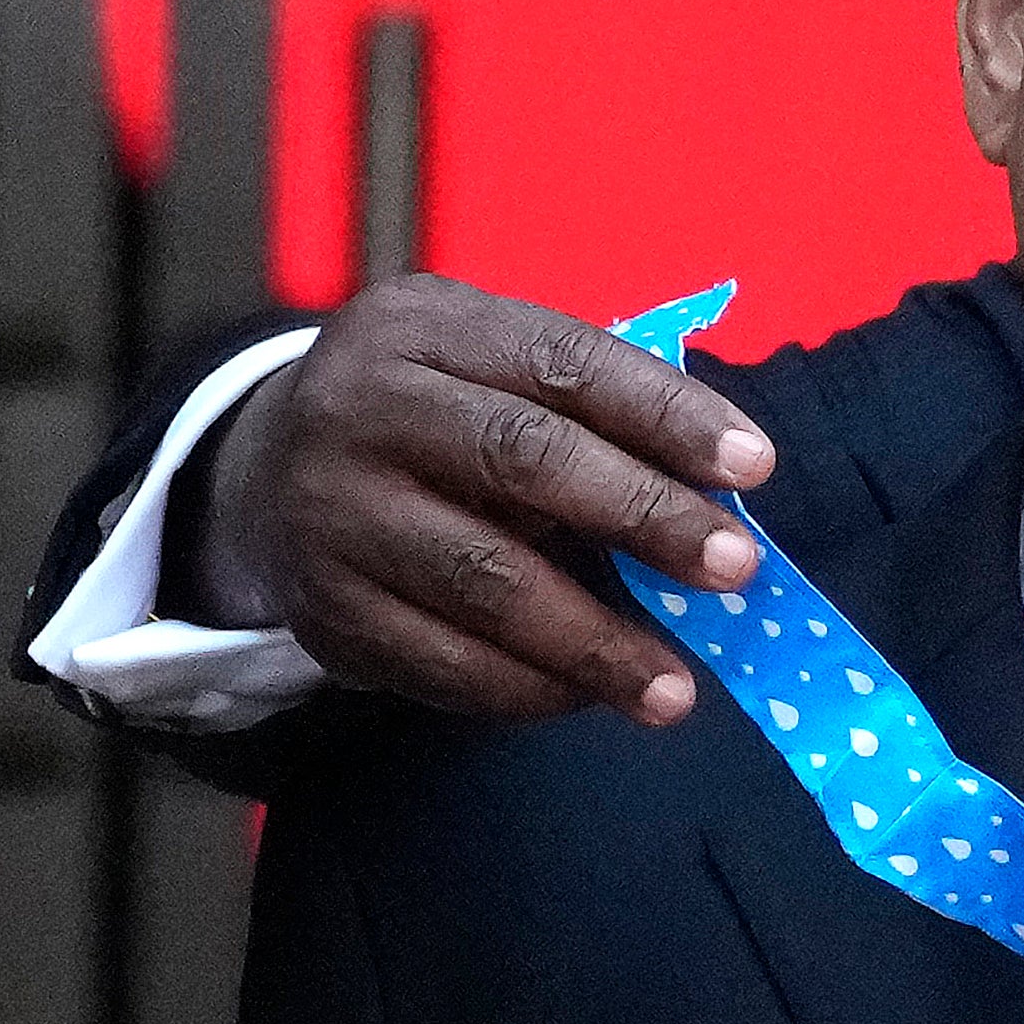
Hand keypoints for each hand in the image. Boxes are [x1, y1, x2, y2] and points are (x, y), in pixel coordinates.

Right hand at [184, 277, 777, 726]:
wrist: (267, 479)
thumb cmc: (434, 418)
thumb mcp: (487, 368)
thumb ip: (586, 410)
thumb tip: (722, 494)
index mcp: (424, 325)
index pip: (564, 361)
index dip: (666, 415)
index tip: (755, 467)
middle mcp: (363, 405)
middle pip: (522, 459)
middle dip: (644, 517)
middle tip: (736, 571)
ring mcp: (331, 511)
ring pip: (483, 582)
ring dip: (595, 643)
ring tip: (676, 687)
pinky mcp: (321, 609)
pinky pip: (441, 661)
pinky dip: (528, 687)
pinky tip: (588, 697)